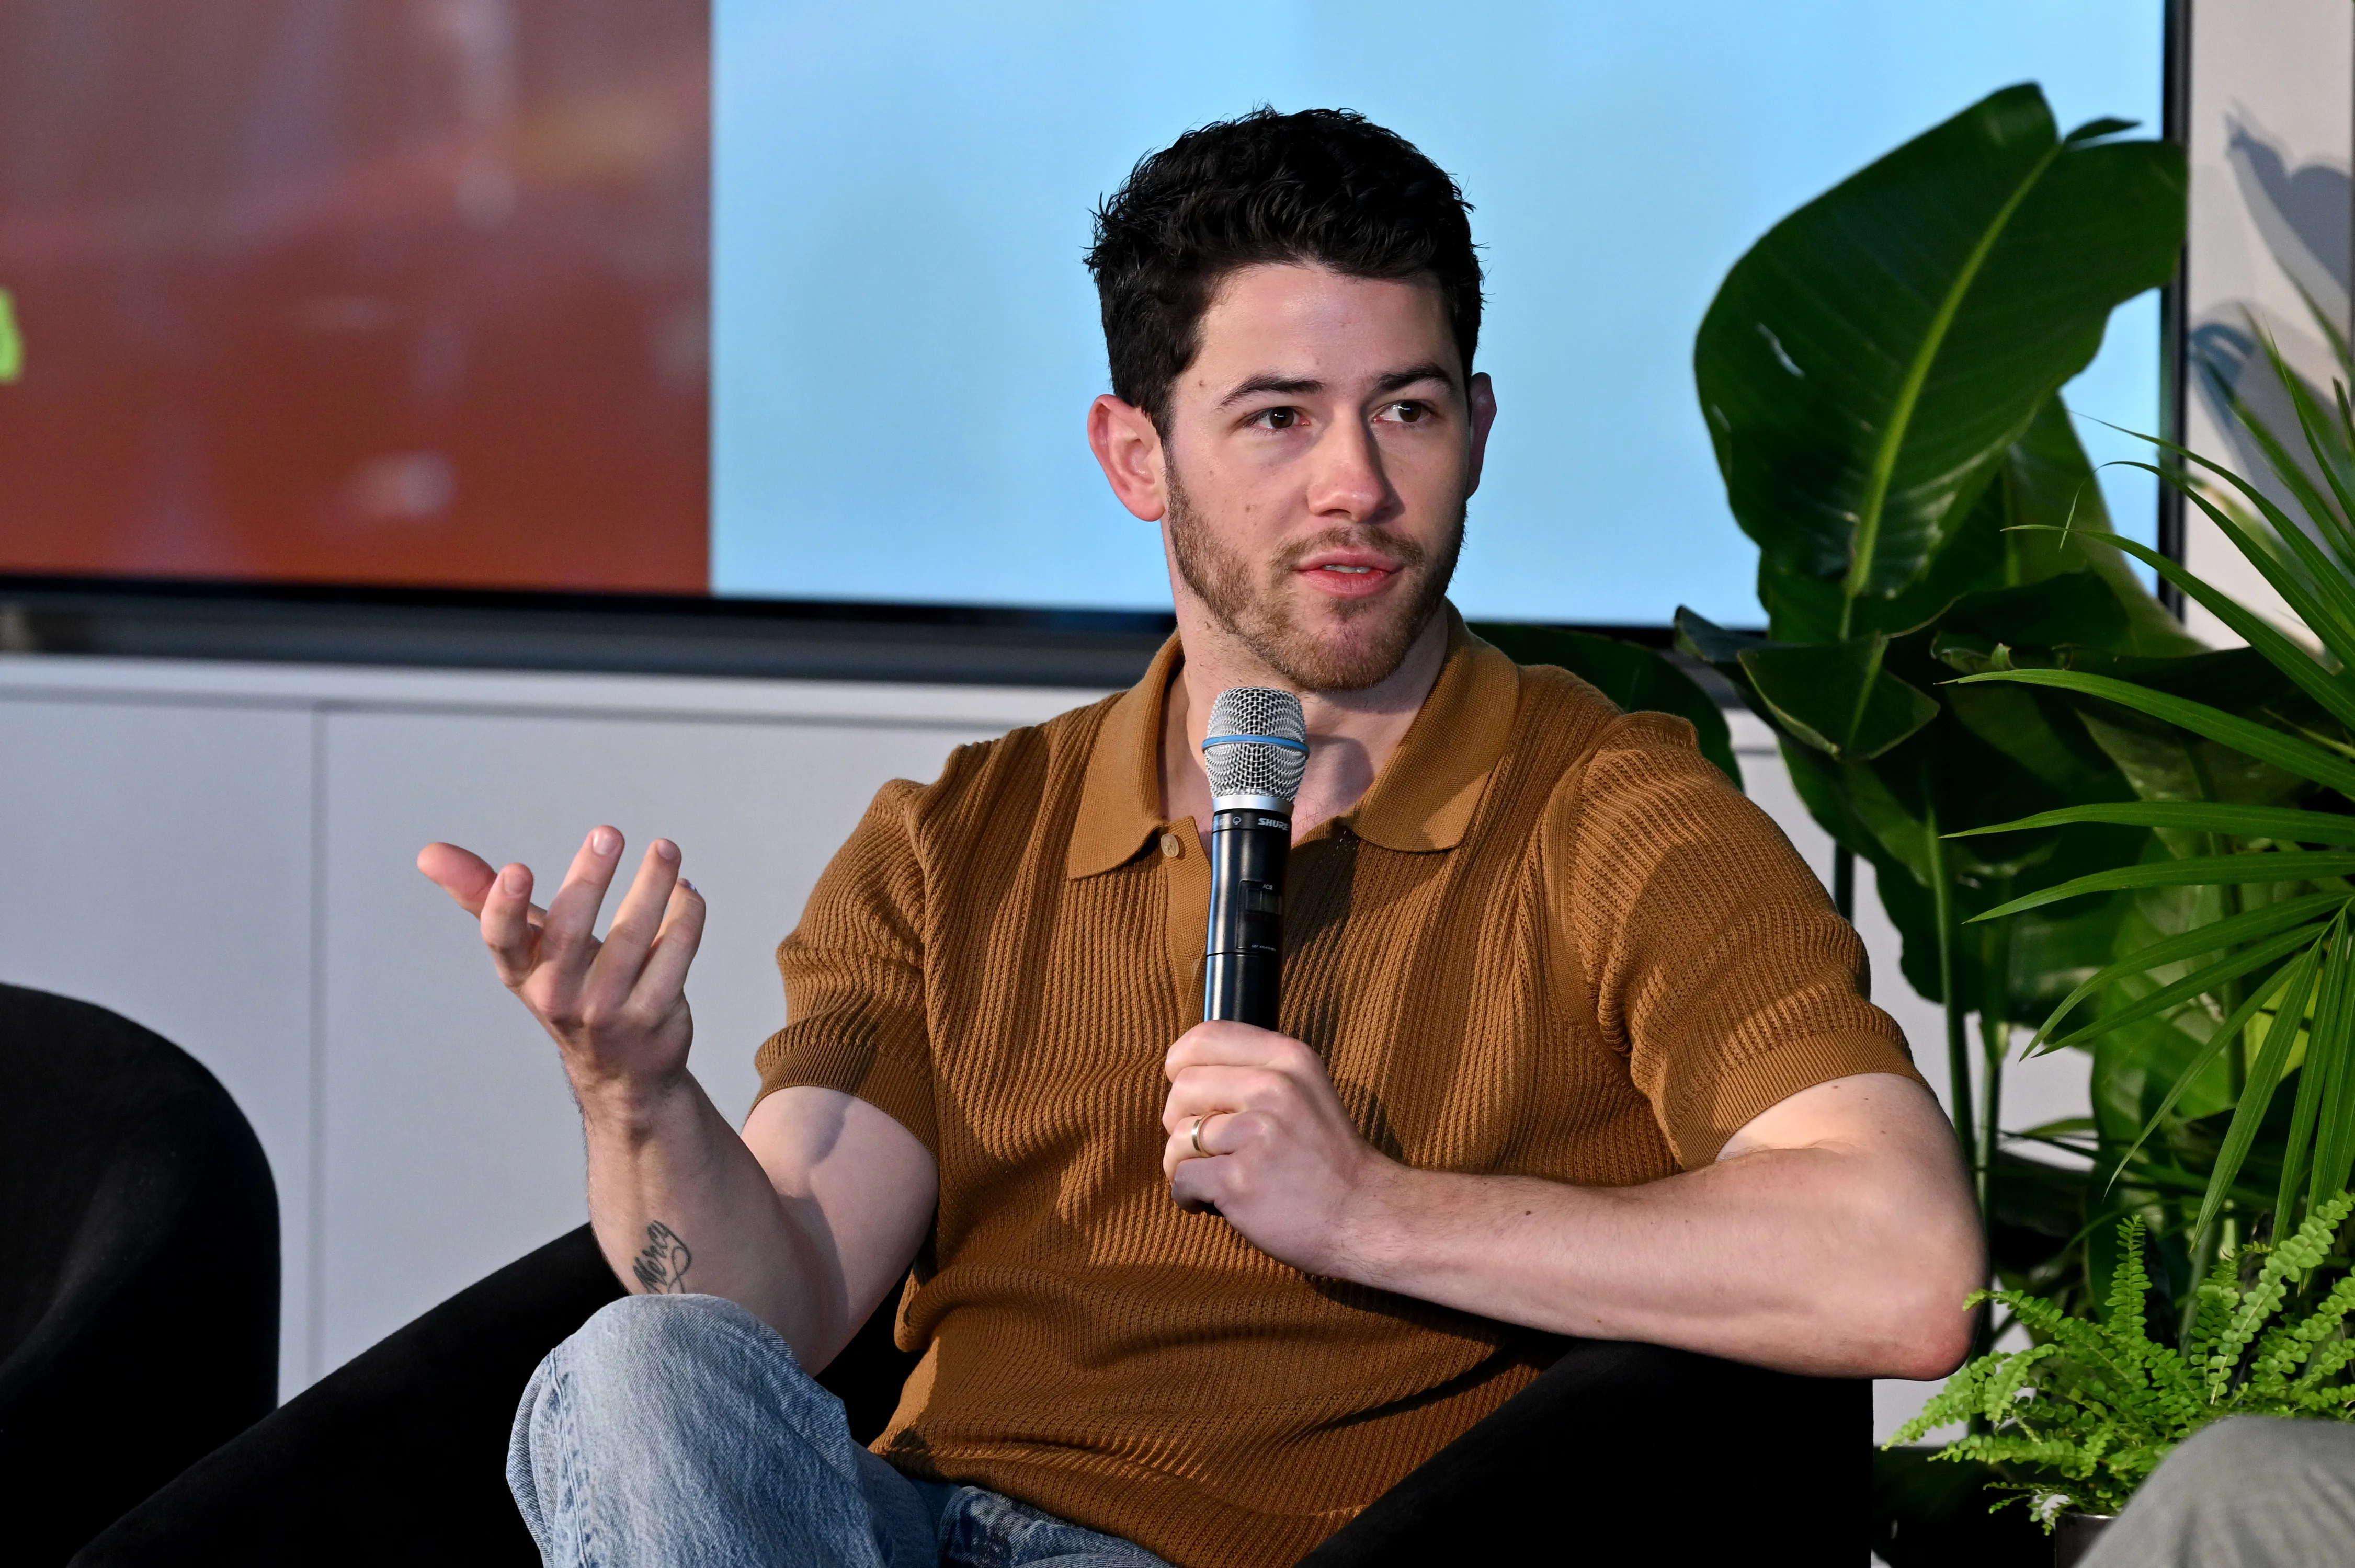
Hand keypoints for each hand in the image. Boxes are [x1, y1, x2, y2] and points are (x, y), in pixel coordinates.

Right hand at [418, 828, 705, 1114]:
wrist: (622, 1072)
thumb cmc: (568, 990)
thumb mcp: (527, 950)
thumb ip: (483, 896)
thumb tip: (428, 853)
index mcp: (523, 974)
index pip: (503, 942)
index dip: (504, 908)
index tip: (516, 870)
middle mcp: (559, 997)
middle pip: (571, 932)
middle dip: (589, 878)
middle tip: (607, 833)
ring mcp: (608, 1010)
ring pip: (634, 936)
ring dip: (652, 885)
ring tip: (665, 849)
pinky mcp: (654, 1015)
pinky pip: (674, 955)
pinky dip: (685, 917)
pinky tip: (687, 892)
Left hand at [1161, 1022, 1398, 1275]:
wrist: (1365, 1216)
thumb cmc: (1325, 1159)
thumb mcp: (1306, 1090)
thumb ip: (1257, 1072)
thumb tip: (1185, 1069)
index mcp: (1288, 1059)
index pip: (1206, 1037)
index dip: (1180, 1064)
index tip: (1188, 1093)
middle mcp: (1274, 1088)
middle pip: (1183, 1086)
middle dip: (1180, 1121)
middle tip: (1208, 1147)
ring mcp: (1257, 1133)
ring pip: (1177, 1136)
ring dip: (1184, 1164)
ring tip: (1217, 1178)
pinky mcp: (1240, 1179)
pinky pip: (1181, 1178)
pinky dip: (1189, 1197)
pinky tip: (1218, 1202)